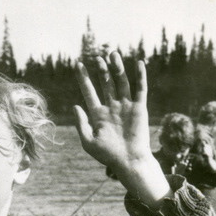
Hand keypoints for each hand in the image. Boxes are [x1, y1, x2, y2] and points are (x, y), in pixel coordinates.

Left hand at [74, 52, 172, 207]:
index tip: (78, 65)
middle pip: (105, 83)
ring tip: (113, 54)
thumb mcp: (88, 141)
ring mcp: (125, 106)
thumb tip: (75, 105)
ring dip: (117, 68)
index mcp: (97, 114)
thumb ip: (81, 123)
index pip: (89, 91)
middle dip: (101, 70)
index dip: (84, 78)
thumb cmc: (107, 155)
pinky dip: (140, 76)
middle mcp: (111, 107)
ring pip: (121, 82)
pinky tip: (138, 64)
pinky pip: (140, 89)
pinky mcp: (139, 108)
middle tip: (97, 57)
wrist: (128, 161)